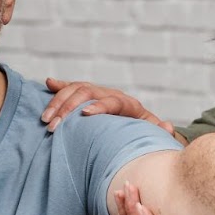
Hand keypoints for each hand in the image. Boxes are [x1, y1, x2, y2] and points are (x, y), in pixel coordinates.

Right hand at [42, 77, 178, 136]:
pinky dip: (59, 86)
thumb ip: (159, 130)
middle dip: (68, 108)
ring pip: (76, 89)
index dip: (99, 106)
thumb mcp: (152, 130)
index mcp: (127, 104)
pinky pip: (72, 87)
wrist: (138, 118)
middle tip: (53, 126)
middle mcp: (110, 94)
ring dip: (58, 102)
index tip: (85, 115)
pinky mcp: (88, 94)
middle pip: (87, 92)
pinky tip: (47, 84)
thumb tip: (168, 127)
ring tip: (46, 119)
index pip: (111, 101)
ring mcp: (98, 92)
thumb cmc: (143, 128)